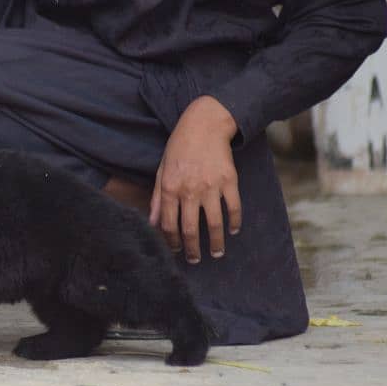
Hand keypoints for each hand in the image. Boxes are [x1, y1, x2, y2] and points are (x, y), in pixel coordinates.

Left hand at [149, 96, 241, 263]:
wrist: (204, 125)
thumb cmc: (179, 148)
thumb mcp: (161, 170)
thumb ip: (157, 198)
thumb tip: (151, 223)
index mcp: (170, 188)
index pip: (168, 224)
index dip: (171, 241)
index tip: (175, 250)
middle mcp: (189, 190)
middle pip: (189, 229)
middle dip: (192, 249)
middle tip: (195, 260)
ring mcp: (211, 186)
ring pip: (213, 223)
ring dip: (215, 243)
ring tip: (216, 253)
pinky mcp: (229, 181)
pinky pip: (233, 207)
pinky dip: (234, 222)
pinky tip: (233, 231)